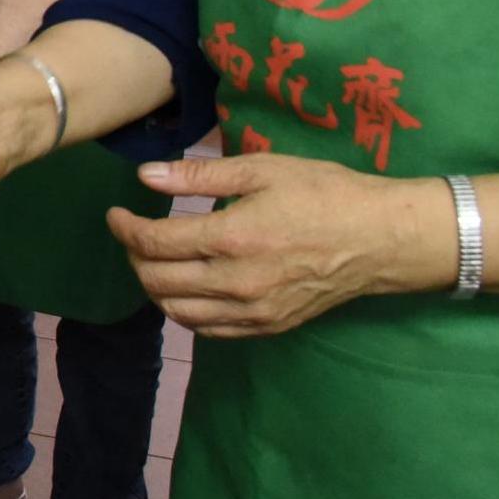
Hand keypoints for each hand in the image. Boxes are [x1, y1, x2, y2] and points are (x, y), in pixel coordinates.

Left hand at [107, 154, 456, 337]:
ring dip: (154, 287)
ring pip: (177, 312)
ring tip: (153, 259)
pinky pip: (208, 329)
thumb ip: (198, 176)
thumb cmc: (325, 194)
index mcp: (232, 238)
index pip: (154, 243)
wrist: (383, 239)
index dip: (125, 228)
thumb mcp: (262, 169)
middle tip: (133, 234)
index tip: (116, 215)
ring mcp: (253, 311)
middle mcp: (237, 283)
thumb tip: (145, 176)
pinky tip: (184, 288)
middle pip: (157, 282)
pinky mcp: (268, 326)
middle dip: (134, 257)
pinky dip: (184, 311)